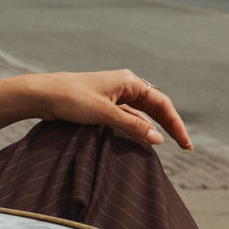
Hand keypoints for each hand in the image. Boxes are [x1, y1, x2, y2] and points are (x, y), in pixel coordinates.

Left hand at [0, 69, 192, 149]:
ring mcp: (114, 95)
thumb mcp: (105, 114)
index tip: (185, 144)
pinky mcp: (103, 105)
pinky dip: (136, 128)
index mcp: (128, 81)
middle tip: (184, 147)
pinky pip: (127, 117)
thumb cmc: (72, 99)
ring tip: (165, 146)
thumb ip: (132, 126)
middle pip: (155, 107)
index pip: (162, 103)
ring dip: (152, 128)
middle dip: (169, 126)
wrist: (43, 95)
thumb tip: (158, 139)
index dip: (176, 124)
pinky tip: (141, 140)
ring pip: (141, 113)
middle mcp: (124, 86)